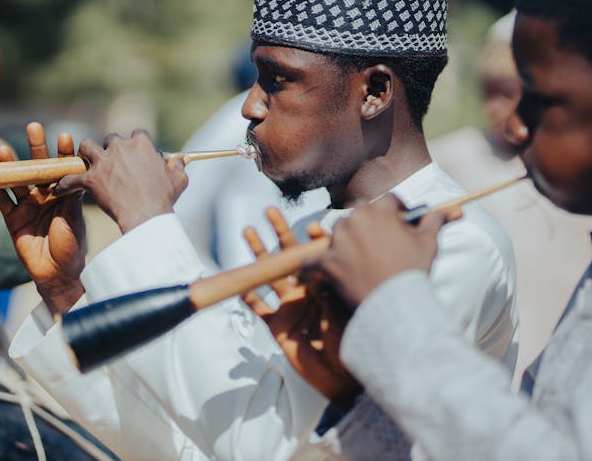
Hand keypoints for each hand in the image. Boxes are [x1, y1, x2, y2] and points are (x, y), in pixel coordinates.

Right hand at [0, 122, 86, 315]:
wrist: (57, 272)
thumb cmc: (71, 244)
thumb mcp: (73, 217)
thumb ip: (70, 196)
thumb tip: (74, 173)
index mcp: (65, 193)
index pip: (64, 168)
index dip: (64, 153)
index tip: (65, 137)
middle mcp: (46, 195)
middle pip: (39, 167)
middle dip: (37, 148)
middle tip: (34, 127)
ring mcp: (28, 205)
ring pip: (17, 180)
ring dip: (10, 165)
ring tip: (1, 149)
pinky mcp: (12, 218)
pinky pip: (1, 201)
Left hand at [54, 130, 187, 232]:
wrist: (147, 215)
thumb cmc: (164, 198)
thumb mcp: (178, 180)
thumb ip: (178, 166)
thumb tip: (182, 160)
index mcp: (141, 144)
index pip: (137, 134)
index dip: (136, 145)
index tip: (136, 155)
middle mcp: (120, 147)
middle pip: (110, 139)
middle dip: (110, 149)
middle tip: (112, 163)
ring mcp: (103, 162)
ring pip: (86, 147)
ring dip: (86, 154)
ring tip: (86, 163)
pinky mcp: (91, 179)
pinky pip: (71, 178)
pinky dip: (65, 184)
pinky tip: (58, 189)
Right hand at [242, 207, 361, 406]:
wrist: (341, 378)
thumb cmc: (352, 343)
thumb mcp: (343, 312)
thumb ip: (330, 291)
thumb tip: (318, 268)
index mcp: (326, 284)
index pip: (318, 255)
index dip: (313, 238)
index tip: (312, 224)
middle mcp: (307, 290)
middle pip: (289, 256)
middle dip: (280, 232)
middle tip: (270, 212)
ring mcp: (290, 306)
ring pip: (269, 275)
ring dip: (259, 254)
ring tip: (248, 231)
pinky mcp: (278, 326)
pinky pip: (258, 307)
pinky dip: (248, 296)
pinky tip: (239, 282)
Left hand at [309, 194, 460, 308]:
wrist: (397, 303)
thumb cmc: (414, 270)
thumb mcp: (429, 242)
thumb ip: (434, 221)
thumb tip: (447, 211)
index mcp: (379, 210)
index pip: (388, 200)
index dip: (396, 209)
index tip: (400, 217)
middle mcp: (355, 220)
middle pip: (359, 212)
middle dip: (368, 221)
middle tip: (378, 236)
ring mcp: (338, 241)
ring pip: (337, 232)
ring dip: (344, 239)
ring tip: (356, 254)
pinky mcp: (326, 263)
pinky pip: (311, 260)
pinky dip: (311, 264)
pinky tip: (308, 268)